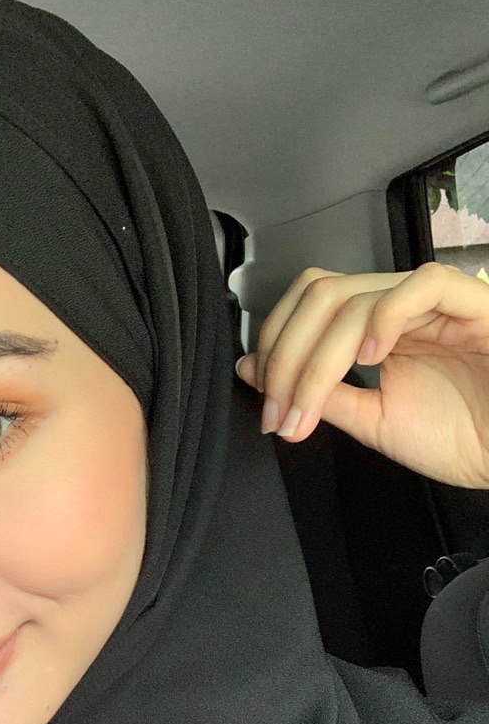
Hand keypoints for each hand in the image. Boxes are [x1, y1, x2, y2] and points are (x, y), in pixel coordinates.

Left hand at [235, 261, 488, 488]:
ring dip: (317, 357)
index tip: (267, 404)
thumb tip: (256, 370)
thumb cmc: (465, 438)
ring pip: (356, 296)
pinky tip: (372, 358)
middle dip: (285, 356)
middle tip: (279, 411)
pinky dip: (386, 317)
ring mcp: (437, 304)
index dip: (275, 345)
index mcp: (378, 327)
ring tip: (309, 407)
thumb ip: (321, 393)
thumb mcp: (373, 419)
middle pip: (321, 296)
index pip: (310, 303)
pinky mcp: (476, 306)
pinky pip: (424, 285)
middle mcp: (402, 308)